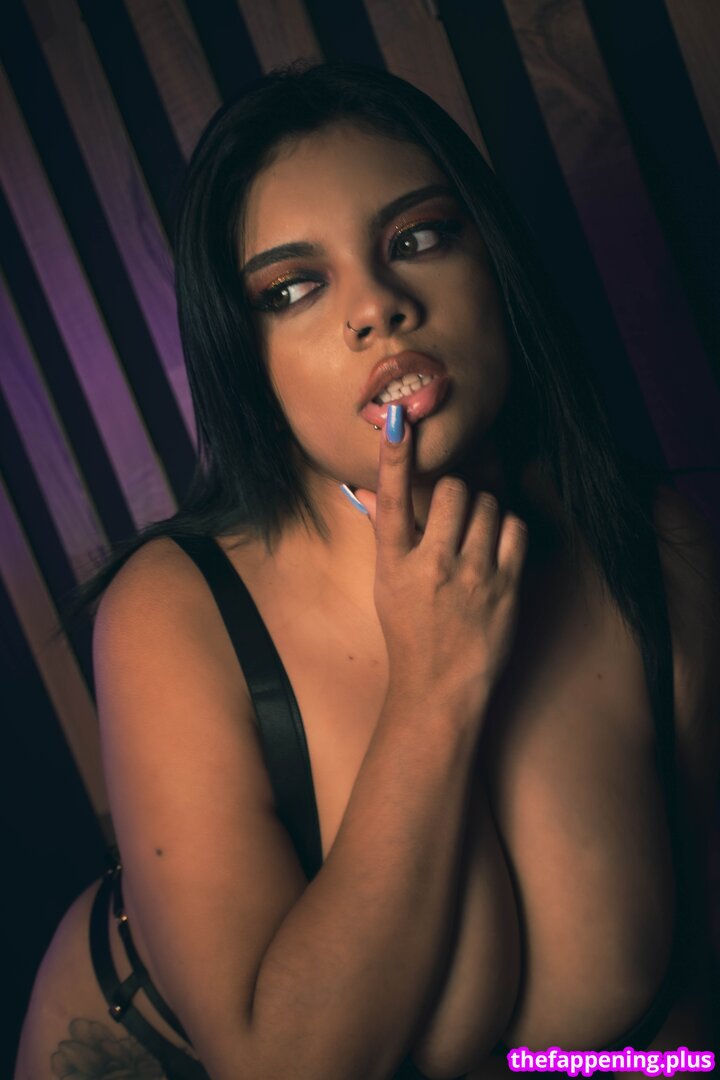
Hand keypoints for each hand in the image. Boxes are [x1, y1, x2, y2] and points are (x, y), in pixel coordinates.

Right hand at [353, 408, 527, 719]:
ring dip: (484, 512)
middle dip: (459, 494)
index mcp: (395, 564)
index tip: (397, 420)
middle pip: (455, 491)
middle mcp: (432, 566)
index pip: (392, 500)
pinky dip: (507, 528)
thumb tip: (372, 491)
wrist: (440, 688)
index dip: (395, 457)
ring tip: (476, 538)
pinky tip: (496, 547)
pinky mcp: (506, 587)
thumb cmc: (411, 633)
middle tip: (457, 515)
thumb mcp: (387, 585)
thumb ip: (386, 535)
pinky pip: (515, 528)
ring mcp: (472, 577)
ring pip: (489, 505)